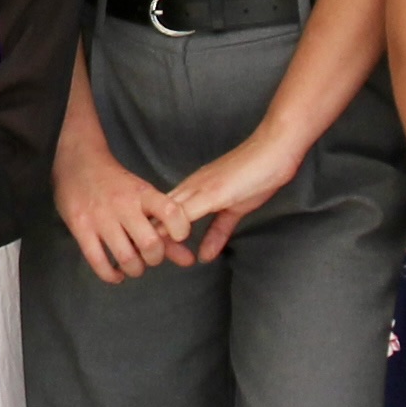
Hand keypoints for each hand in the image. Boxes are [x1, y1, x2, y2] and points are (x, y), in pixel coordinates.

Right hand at [54, 121, 195, 285]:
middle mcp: (123, 205)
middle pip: (150, 244)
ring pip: (125, 257)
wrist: (78, 162)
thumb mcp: (144, 198)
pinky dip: (111, 275)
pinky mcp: (80, 227)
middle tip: (151, 256)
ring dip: (135, 269)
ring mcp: (100, 217)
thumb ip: (167, 228)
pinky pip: (98, 262)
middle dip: (155, 258)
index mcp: (142, 193)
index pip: (171, 212)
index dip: (180, 230)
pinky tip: (117, 273)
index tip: (178, 237)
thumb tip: (189, 260)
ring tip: (135, 266)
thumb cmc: (117, 184)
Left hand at [152, 123, 312, 266]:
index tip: (140, 249)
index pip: (162, 212)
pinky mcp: (211, 192)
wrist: (274, 149)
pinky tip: (166, 243)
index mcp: (193, 189)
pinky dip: (173, 228)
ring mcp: (198, 188)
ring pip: (165, 213)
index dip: (150, 230)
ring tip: (143, 255)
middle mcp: (190, 187)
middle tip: (130, 257)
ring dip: (154, 233)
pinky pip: (185, 211)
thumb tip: (205, 256)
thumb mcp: (235, 210)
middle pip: (157, 213)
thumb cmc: (257, 175)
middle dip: (144, 234)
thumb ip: (219, 231)